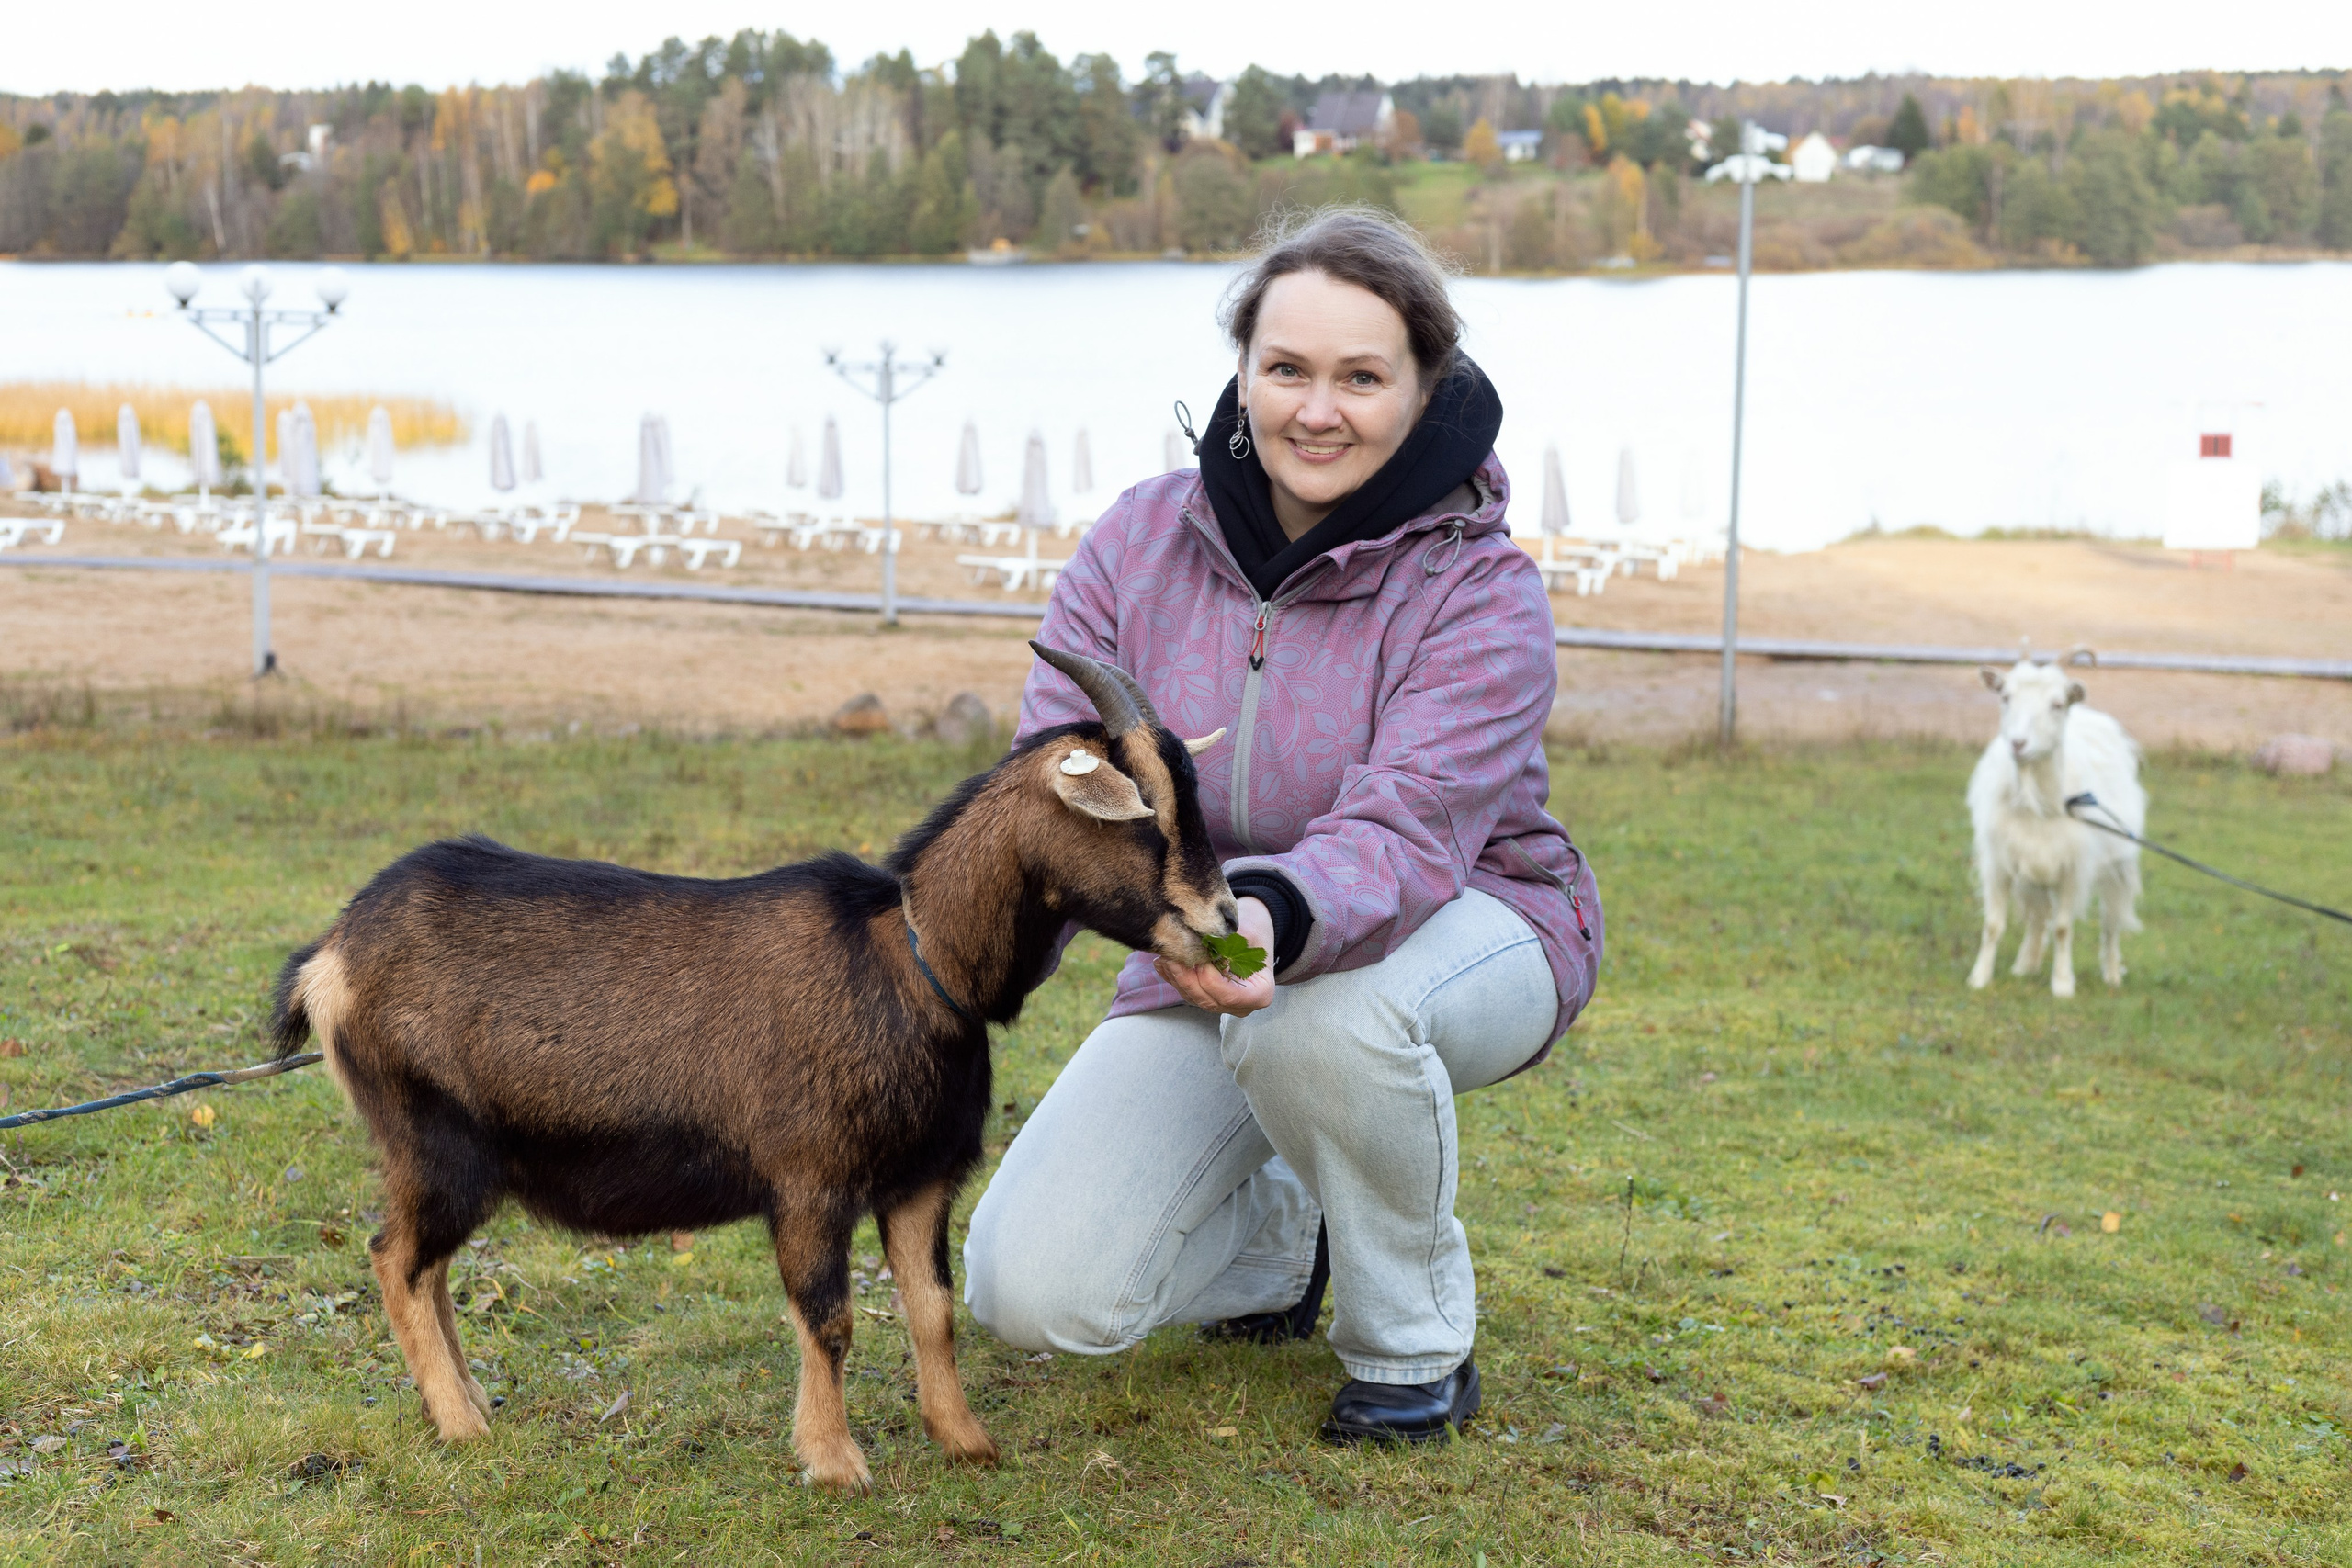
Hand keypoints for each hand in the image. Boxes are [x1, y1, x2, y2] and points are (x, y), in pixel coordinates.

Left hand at [1156, 896, 1276, 1017]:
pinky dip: (1174, 978)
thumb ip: (1227, 945)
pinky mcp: (1207, 997)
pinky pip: (1187, 992)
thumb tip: (1202, 949)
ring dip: (1176, 978)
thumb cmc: (1255, 929)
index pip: (1229, 996)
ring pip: (1194, 998)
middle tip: (1171, 958)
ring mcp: (1223, 1004)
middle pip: (1208, 1000)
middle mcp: (1241, 1005)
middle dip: (1186, 980)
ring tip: (1165, 957)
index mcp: (1260, 993)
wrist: (1252, 930)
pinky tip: (1163, 963)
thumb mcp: (1247, 933)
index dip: (1210, 980)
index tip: (1199, 958)